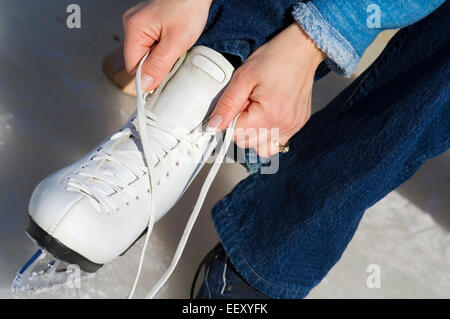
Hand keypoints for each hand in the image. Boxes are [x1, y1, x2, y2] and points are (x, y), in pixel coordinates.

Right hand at [123, 0, 212, 90]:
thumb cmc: (188, 7)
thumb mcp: (176, 42)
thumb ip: (159, 65)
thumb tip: (143, 85)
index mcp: (134, 29)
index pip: (133, 67)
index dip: (148, 76)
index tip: (164, 79)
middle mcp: (133, 25)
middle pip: (140, 61)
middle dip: (157, 66)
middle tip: (175, 58)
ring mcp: (141, 25)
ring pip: (148, 55)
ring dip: (162, 58)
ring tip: (177, 47)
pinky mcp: (150, 25)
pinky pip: (153, 46)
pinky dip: (165, 50)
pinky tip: (175, 42)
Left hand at [209, 23, 324, 156]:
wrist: (302, 49)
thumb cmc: (274, 58)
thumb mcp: (243, 78)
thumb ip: (227, 105)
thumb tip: (213, 126)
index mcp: (268, 115)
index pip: (236, 135)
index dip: (231, 120)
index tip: (237, 104)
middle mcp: (283, 125)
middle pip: (248, 144)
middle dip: (242, 127)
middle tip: (248, 104)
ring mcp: (293, 127)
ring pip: (262, 148)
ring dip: (254, 134)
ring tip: (257, 112)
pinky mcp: (298, 125)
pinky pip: (277, 142)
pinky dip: (268, 134)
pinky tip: (268, 115)